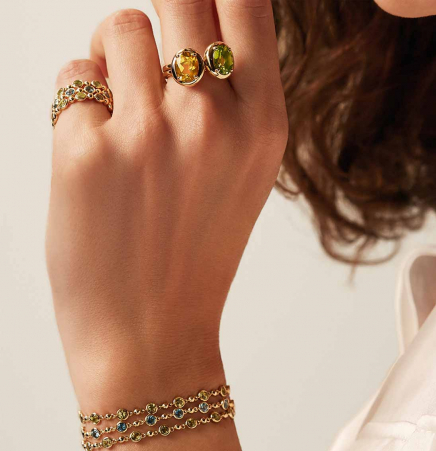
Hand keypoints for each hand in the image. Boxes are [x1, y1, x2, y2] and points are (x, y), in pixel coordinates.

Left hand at [46, 0, 286, 425]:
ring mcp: (150, 133)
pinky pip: (74, 79)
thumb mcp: (242, 173)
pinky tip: (96, 158)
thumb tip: (188, 33)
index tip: (194, 0)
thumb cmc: (196, 255)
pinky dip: (80, 107)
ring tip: (124, 122)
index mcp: (263, 125)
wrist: (152, 334)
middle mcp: (214, 119)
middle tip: (151, 56)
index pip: (245, 1)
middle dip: (163, 13)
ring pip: (117, 29)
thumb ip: (230, 100)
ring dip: (114, 63)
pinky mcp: (87, 151)